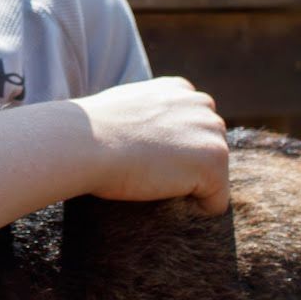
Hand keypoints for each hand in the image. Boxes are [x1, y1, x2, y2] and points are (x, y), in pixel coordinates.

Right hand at [72, 76, 228, 213]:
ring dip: (191, 186)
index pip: (196, 128)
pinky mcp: (214, 161)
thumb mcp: (127, 108)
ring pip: (215, 176)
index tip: (148, 155)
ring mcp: (211, 132)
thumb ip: (151, 116)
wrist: (84, 142)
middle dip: (189, 167)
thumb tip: (150, 137)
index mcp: (180, 89)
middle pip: (210, 150)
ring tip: (153, 181)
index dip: (175, 149)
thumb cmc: (93, 132)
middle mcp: (202, 105)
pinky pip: (216, 202)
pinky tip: (164, 197)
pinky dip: (196, 210)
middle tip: (148, 171)